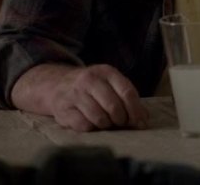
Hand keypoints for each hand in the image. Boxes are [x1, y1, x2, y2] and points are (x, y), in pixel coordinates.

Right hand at [12, 63, 148, 131]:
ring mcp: (75, 93)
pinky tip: (90, 123)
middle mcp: (89, 79)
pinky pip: (84, 125)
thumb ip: (128, 98)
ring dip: (106, 125)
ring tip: (105, 122)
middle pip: (114, 106)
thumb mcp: (110, 84)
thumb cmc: (92, 88)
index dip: (136, 110)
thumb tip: (144, 120)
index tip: (139, 122)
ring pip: (99, 118)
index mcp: (106, 72)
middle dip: (121, 120)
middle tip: (119, 123)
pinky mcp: (63, 108)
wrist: (56, 84)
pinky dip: (91, 128)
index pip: (127, 91)